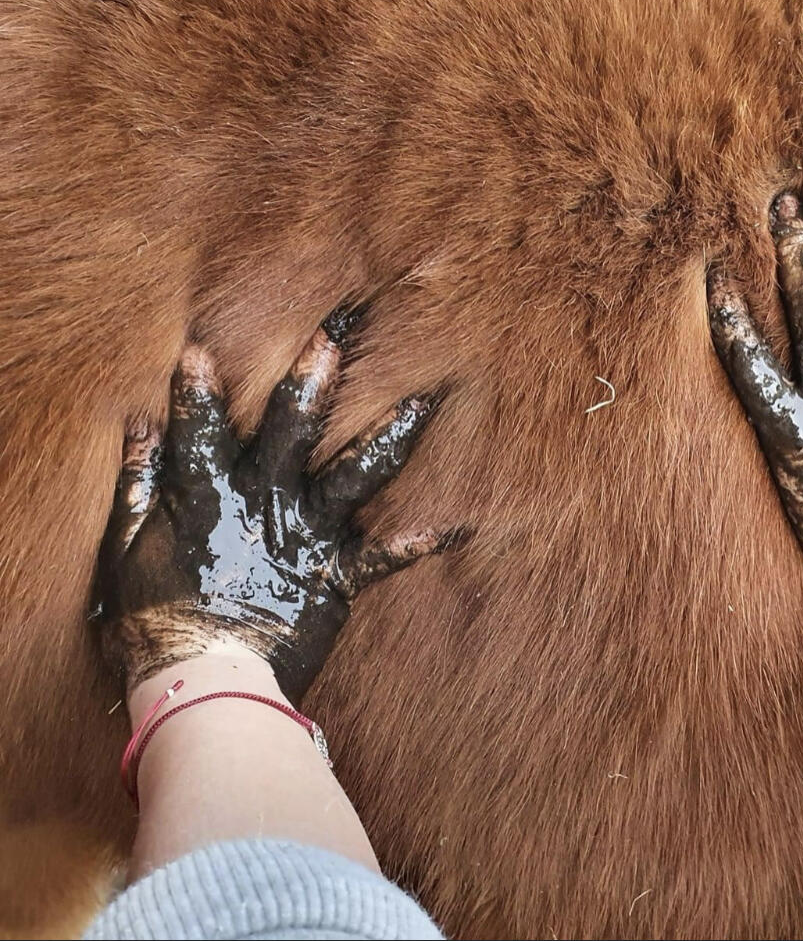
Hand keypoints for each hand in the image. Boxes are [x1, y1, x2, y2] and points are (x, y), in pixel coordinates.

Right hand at [94, 306, 462, 701]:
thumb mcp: (124, 553)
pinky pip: (387, 555)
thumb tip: (138, 429)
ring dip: (389, 433)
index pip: (203, 430)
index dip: (202, 390)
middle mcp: (266, 505)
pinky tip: (462, 521)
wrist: (204, 690)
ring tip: (423, 397)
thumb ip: (136, 487)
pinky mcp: (337, 575)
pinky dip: (422, 539)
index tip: (205, 345)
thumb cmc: (153, 626)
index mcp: (209, 497)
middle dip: (316, 376)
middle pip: (294, 430)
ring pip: (355, 474)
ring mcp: (308, 537)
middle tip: (342, 329)